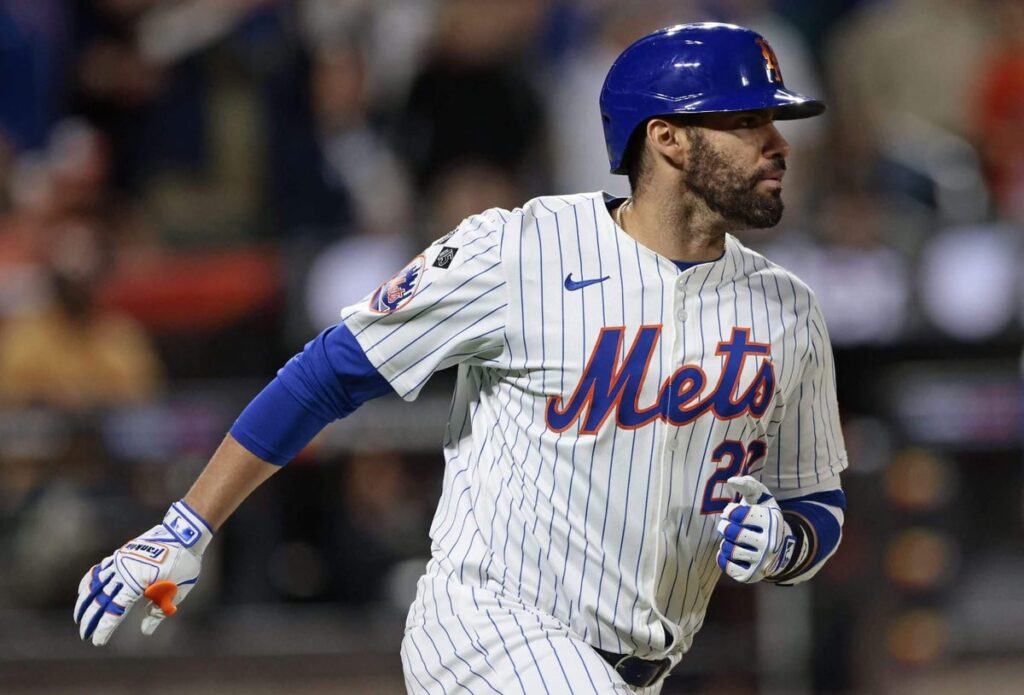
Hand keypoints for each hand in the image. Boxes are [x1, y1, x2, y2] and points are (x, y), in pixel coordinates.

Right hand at [74, 500, 211, 645]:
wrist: (184, 533)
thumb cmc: (183, 564)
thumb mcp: (177, 592)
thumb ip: (159, 612)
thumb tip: (146, 631)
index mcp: (137, 583)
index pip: (114, 611)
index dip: (104, 628)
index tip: (97, 641)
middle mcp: (124, 572)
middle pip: (100, 600)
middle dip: (90, 619)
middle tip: (84, 635)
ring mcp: (120, 561)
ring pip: (95, 585)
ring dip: (85, 602)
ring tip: (78, 617)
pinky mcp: (121, 554)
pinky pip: (99, 570)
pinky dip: (89, 582)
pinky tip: (83, 592)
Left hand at [715, 476, 794, 582]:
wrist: (779, 550)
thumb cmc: (764, 519)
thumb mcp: (762, 499)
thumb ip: (748, 484)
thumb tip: (731, 480)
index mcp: (771, 522)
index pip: (737, 514)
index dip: (730, 511)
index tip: (733, 512)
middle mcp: (768, 544)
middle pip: (731, 533)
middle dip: (725, 526)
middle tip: (727, 526)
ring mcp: (760, 562)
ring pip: (729, 550)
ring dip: (725, 542)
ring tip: (733, 540)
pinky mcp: (751, 576)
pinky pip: (726, 566)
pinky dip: (723, 557)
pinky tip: (730, 552)